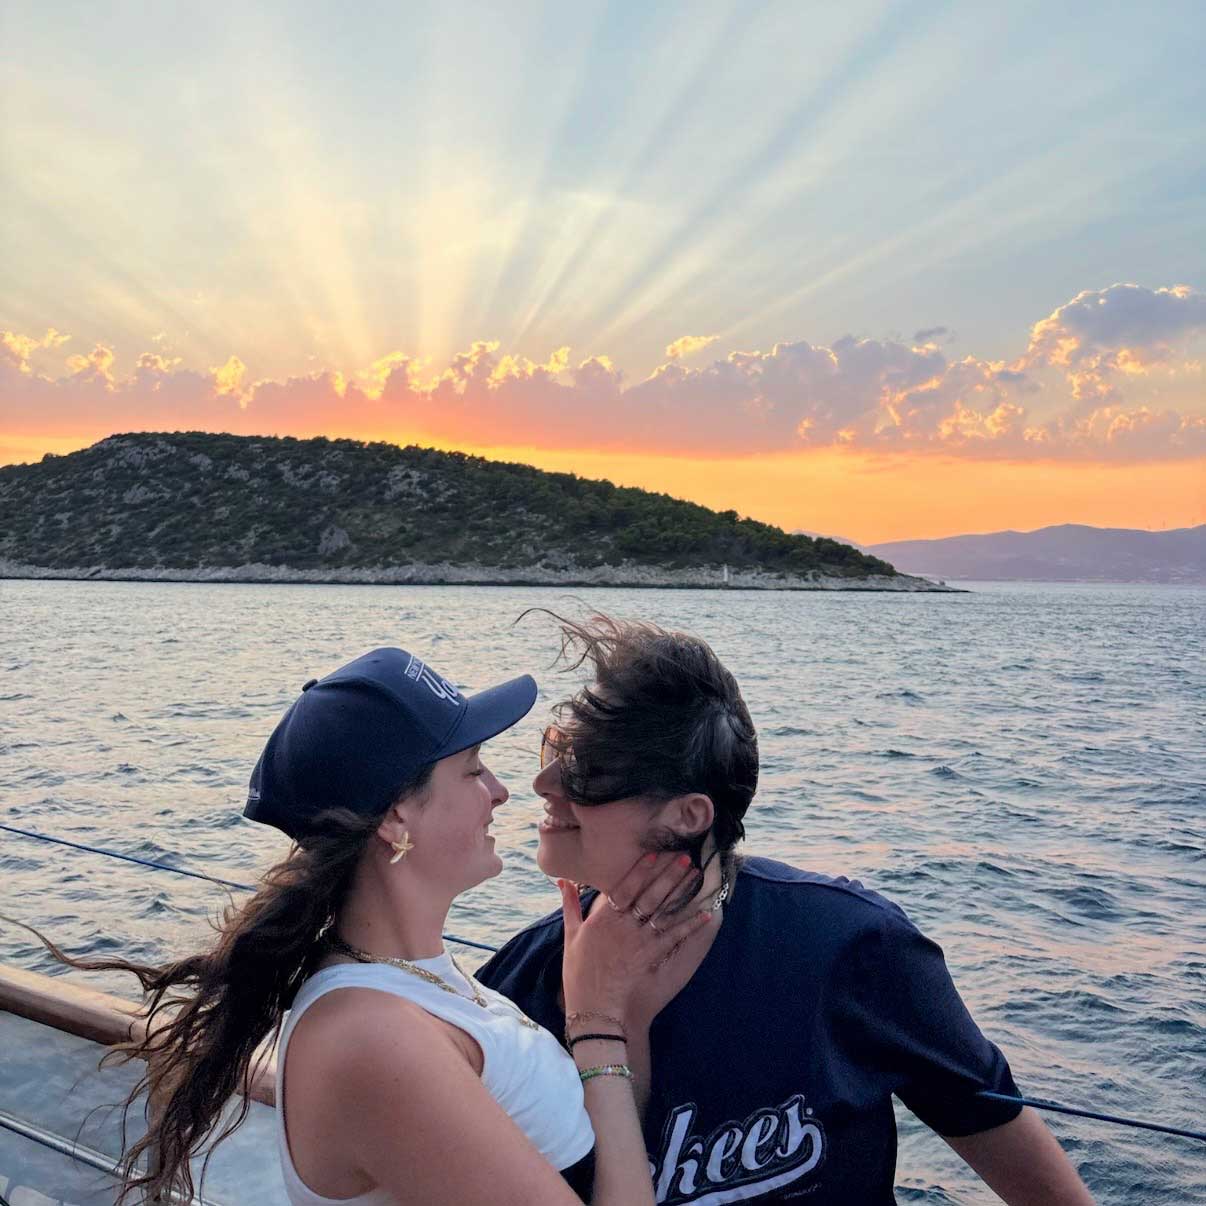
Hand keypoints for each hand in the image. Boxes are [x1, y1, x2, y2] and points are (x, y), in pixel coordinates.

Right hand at [559, 852, 711, 1025]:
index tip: (655, 853)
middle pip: (649, 895)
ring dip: (682, 893)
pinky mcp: (651, 958)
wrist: (594, 1010)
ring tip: (696, 876)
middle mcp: (622, 926)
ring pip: (664, 911)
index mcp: (602, 919)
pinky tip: (705, 913)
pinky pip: (675, 937)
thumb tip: (563, 880)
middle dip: (668, 874)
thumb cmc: (579, 974)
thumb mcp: (570, 936)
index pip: (624, 887)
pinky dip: (690, 924)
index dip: (640, 870)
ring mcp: (638, 942)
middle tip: (685, 857)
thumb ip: (570, 905)